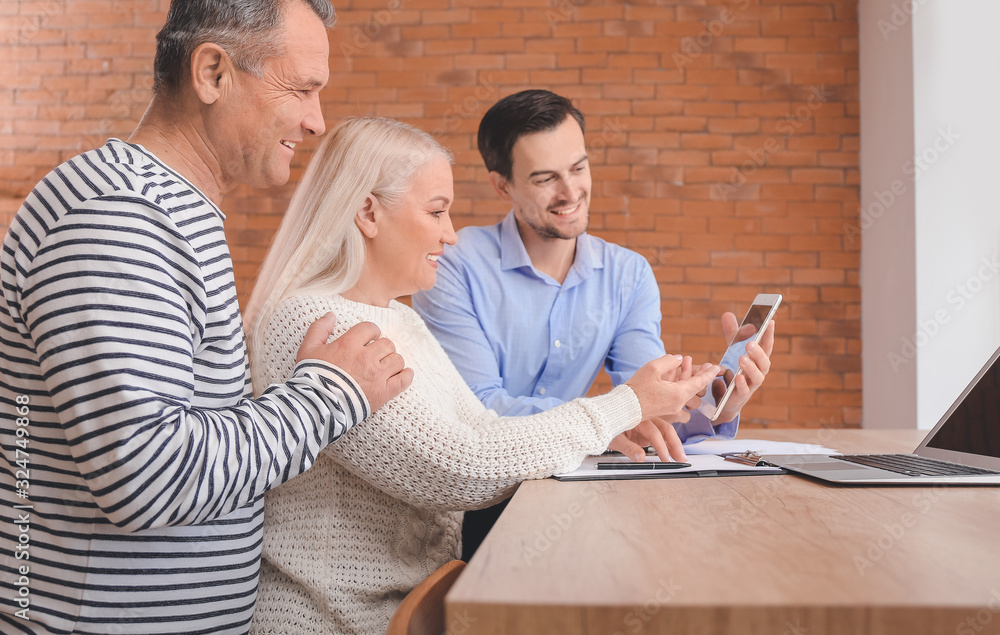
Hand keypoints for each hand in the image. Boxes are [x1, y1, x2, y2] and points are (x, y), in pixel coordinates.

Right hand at [296, 313, 413, 411]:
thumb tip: (330, 315)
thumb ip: (319, 329)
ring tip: (386, 365)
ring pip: (397, 360)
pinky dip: (406, 375)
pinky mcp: (383, 393)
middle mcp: (366, 358)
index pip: (370, 328)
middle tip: (376, 354)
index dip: (371, 332)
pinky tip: (405, 373)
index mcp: (349, 344)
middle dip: (382, 347)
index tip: (369, 338)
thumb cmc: (311, 378)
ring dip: (393, 361)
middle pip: (387, 344)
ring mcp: (377, 376)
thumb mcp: (308, 349)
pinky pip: (403, 380)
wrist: (316, 407)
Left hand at [608, 417, 688, 462]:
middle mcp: (645, 417)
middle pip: (665, 428)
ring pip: (665, 429)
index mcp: (637, 417)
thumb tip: (640, 457)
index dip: (661, 447)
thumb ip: (628, 448)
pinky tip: (673, 451)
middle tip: (681, 458)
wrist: (598, 421)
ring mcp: (647, 422)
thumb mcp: (613, 439)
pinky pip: (660, 434)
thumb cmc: (604, 427)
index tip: (666, 459)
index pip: (653, 433)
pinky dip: (667, 442)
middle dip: (675, 444)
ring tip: (680, 456)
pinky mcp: (647, 428)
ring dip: (674, 443)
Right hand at [611, 356, 712, 461]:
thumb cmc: (636, 389)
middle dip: (701, 377)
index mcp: (678, 394)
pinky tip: (673, 376)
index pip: (699, 382)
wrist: (623, 408)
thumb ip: (668, 360)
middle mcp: (678, 403)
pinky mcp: (664, 410)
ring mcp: (671, 409)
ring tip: (686, 367)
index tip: (717, 367)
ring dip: (689, 381)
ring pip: (687, 395)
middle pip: (696, 390)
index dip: (708, 373)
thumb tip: (678, 359)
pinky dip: (679, 387)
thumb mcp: (652, 368)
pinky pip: (678, 398)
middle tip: (706, 366)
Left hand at [712, 313, 774, 422]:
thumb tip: (727, 314)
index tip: (770, 322)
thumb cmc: (734, 370)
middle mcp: (759, 371)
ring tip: (742, 359)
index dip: (769, 334)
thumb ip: (732, 333)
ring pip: (757, 377)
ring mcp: (751, 384)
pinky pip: (744, 391)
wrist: (726, 397)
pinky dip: (742, 384)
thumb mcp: (732, 349)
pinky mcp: (741, 396)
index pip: (766, 345)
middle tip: (750, 344)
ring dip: (751, 367)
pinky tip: (736, 377)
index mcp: (758, 359)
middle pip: (764, 362)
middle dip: (758, 352)